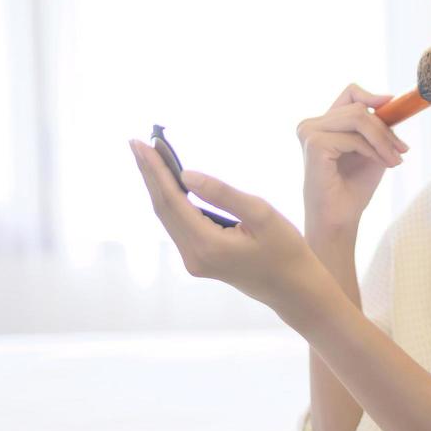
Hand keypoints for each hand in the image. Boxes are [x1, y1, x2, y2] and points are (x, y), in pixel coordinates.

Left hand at [129, 138, 321, 312]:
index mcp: (207, 245)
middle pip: (163, 209)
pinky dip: (171, 201)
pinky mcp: (199, 260)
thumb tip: (185, 175)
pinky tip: (168, 183)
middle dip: (149, 174)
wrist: (293, 288)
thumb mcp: (261, 214)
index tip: (143, 143)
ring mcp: (194, 261)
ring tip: (149, 157)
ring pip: (168, 218)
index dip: (156, 171)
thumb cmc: (285, 248)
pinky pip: (178, 225)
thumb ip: (223, 194)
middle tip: (136, 142)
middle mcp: (193, 256)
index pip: (172, 200)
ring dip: (158, 186)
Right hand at [297, 84, 409, 236]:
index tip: (391, 103)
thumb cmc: (353, 187)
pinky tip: (381, 164)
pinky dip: (373, 151)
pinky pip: (354, 138)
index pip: (349, 93)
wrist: (340, 219)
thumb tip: (388, 99)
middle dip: (385, 129)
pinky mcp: (314, 144)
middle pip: (358, 107)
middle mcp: (311, 124)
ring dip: (383, 140)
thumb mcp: (371, 147)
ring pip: (358, 118)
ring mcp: (309, 132)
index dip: (371, 95)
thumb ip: (375, 124)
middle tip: (402, 151)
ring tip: (395, 159)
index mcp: (322, 123)